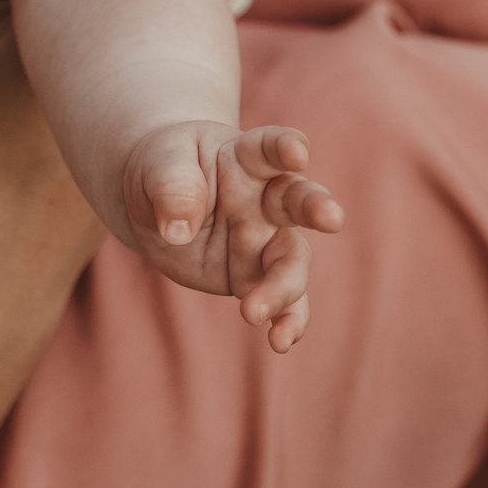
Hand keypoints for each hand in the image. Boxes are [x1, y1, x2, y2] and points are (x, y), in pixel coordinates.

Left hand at [123, 121, 344, 351]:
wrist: (155, 200)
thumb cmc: (162, 169)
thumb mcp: (157, 165)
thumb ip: (172, 186)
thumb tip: (179, 228)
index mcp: (244, 157)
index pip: (269, 147)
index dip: (286, 146)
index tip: (297, 151)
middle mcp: (265, 197)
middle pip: (298, 199)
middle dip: (316, 207)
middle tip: (331, 218)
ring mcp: (265, 239)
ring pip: (291, 260)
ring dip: (283, 286)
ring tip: (252, 312)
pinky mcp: (255, 276)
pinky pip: (282, 301)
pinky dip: (287, 321)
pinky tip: (281, 341)